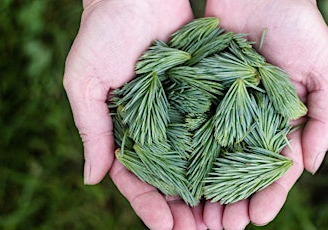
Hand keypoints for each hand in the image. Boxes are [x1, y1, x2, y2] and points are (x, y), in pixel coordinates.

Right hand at [63, 1, 206, 228]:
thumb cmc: (102, 34)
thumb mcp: (85, 82)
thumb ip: (91, 130)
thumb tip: (91, 179)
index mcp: (125, 131)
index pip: (135, 178)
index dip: (148, 206)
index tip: (166, 228)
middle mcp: (156, 127)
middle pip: (171, 178)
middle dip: (185, 208)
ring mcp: (182, 113)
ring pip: (198, 160)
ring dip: (210, 190)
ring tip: (225, 217)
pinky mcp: (205, 94)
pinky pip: (217, 127)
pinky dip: (228, 152)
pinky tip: (242, 174)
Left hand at [203, 0, 327, 228]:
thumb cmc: (302, 27)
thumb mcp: (327, 71)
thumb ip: (325, 119)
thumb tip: (310, 168)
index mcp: (283, 121)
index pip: (277, 168)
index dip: (269, 196)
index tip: (256, 218)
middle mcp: (253, 120)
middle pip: (241, 170)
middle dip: (233, 200)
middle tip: (220, 227)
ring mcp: (226, 108)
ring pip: (214, 156)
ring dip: (207, 187)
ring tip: (198, 215)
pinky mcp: (203, 92)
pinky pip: (194, 126)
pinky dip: (186, 152)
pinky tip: (177, 176)